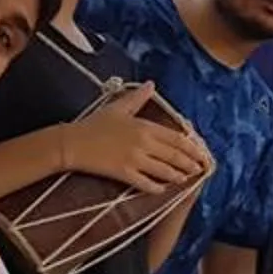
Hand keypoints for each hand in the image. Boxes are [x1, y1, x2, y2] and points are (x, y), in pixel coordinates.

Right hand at [60, 84, 211, 192]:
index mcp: (145, 127)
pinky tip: (162, 189)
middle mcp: (144, 143)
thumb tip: (151, 84)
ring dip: (178, 176)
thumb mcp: (118, 107)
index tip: (201, 154)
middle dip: (190, 164)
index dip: (193, 149)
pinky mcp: (124, 173)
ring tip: (184, 178)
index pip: (178, 139)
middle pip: (175, 156)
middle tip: (199, 170)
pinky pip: (146, 184)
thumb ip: (138, 97)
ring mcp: (134, 159)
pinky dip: (157, 188)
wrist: (71, 142)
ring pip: (165, 171)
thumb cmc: (94, 124)